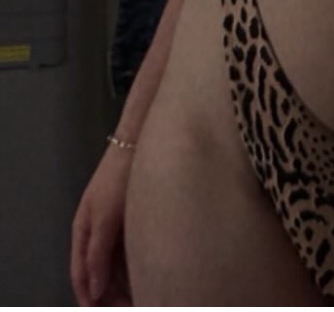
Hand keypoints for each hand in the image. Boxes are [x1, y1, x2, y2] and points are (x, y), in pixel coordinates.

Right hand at [70, 142, 135, 305]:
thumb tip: (94, 290)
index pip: (80, 276)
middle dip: (110, 294)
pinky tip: (150, 274)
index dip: (90, 299)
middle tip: (133, 306)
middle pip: (98, 272)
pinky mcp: (132, 216)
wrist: (140, 141)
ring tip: (144, 295)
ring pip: (115, 263)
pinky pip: (129, 249)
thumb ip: (97, 254)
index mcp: (83, 231)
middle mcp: (96, 230)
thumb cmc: (119, 178)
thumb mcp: (105, 217)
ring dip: (124, 282)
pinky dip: (135, 265)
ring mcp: (114, 223)